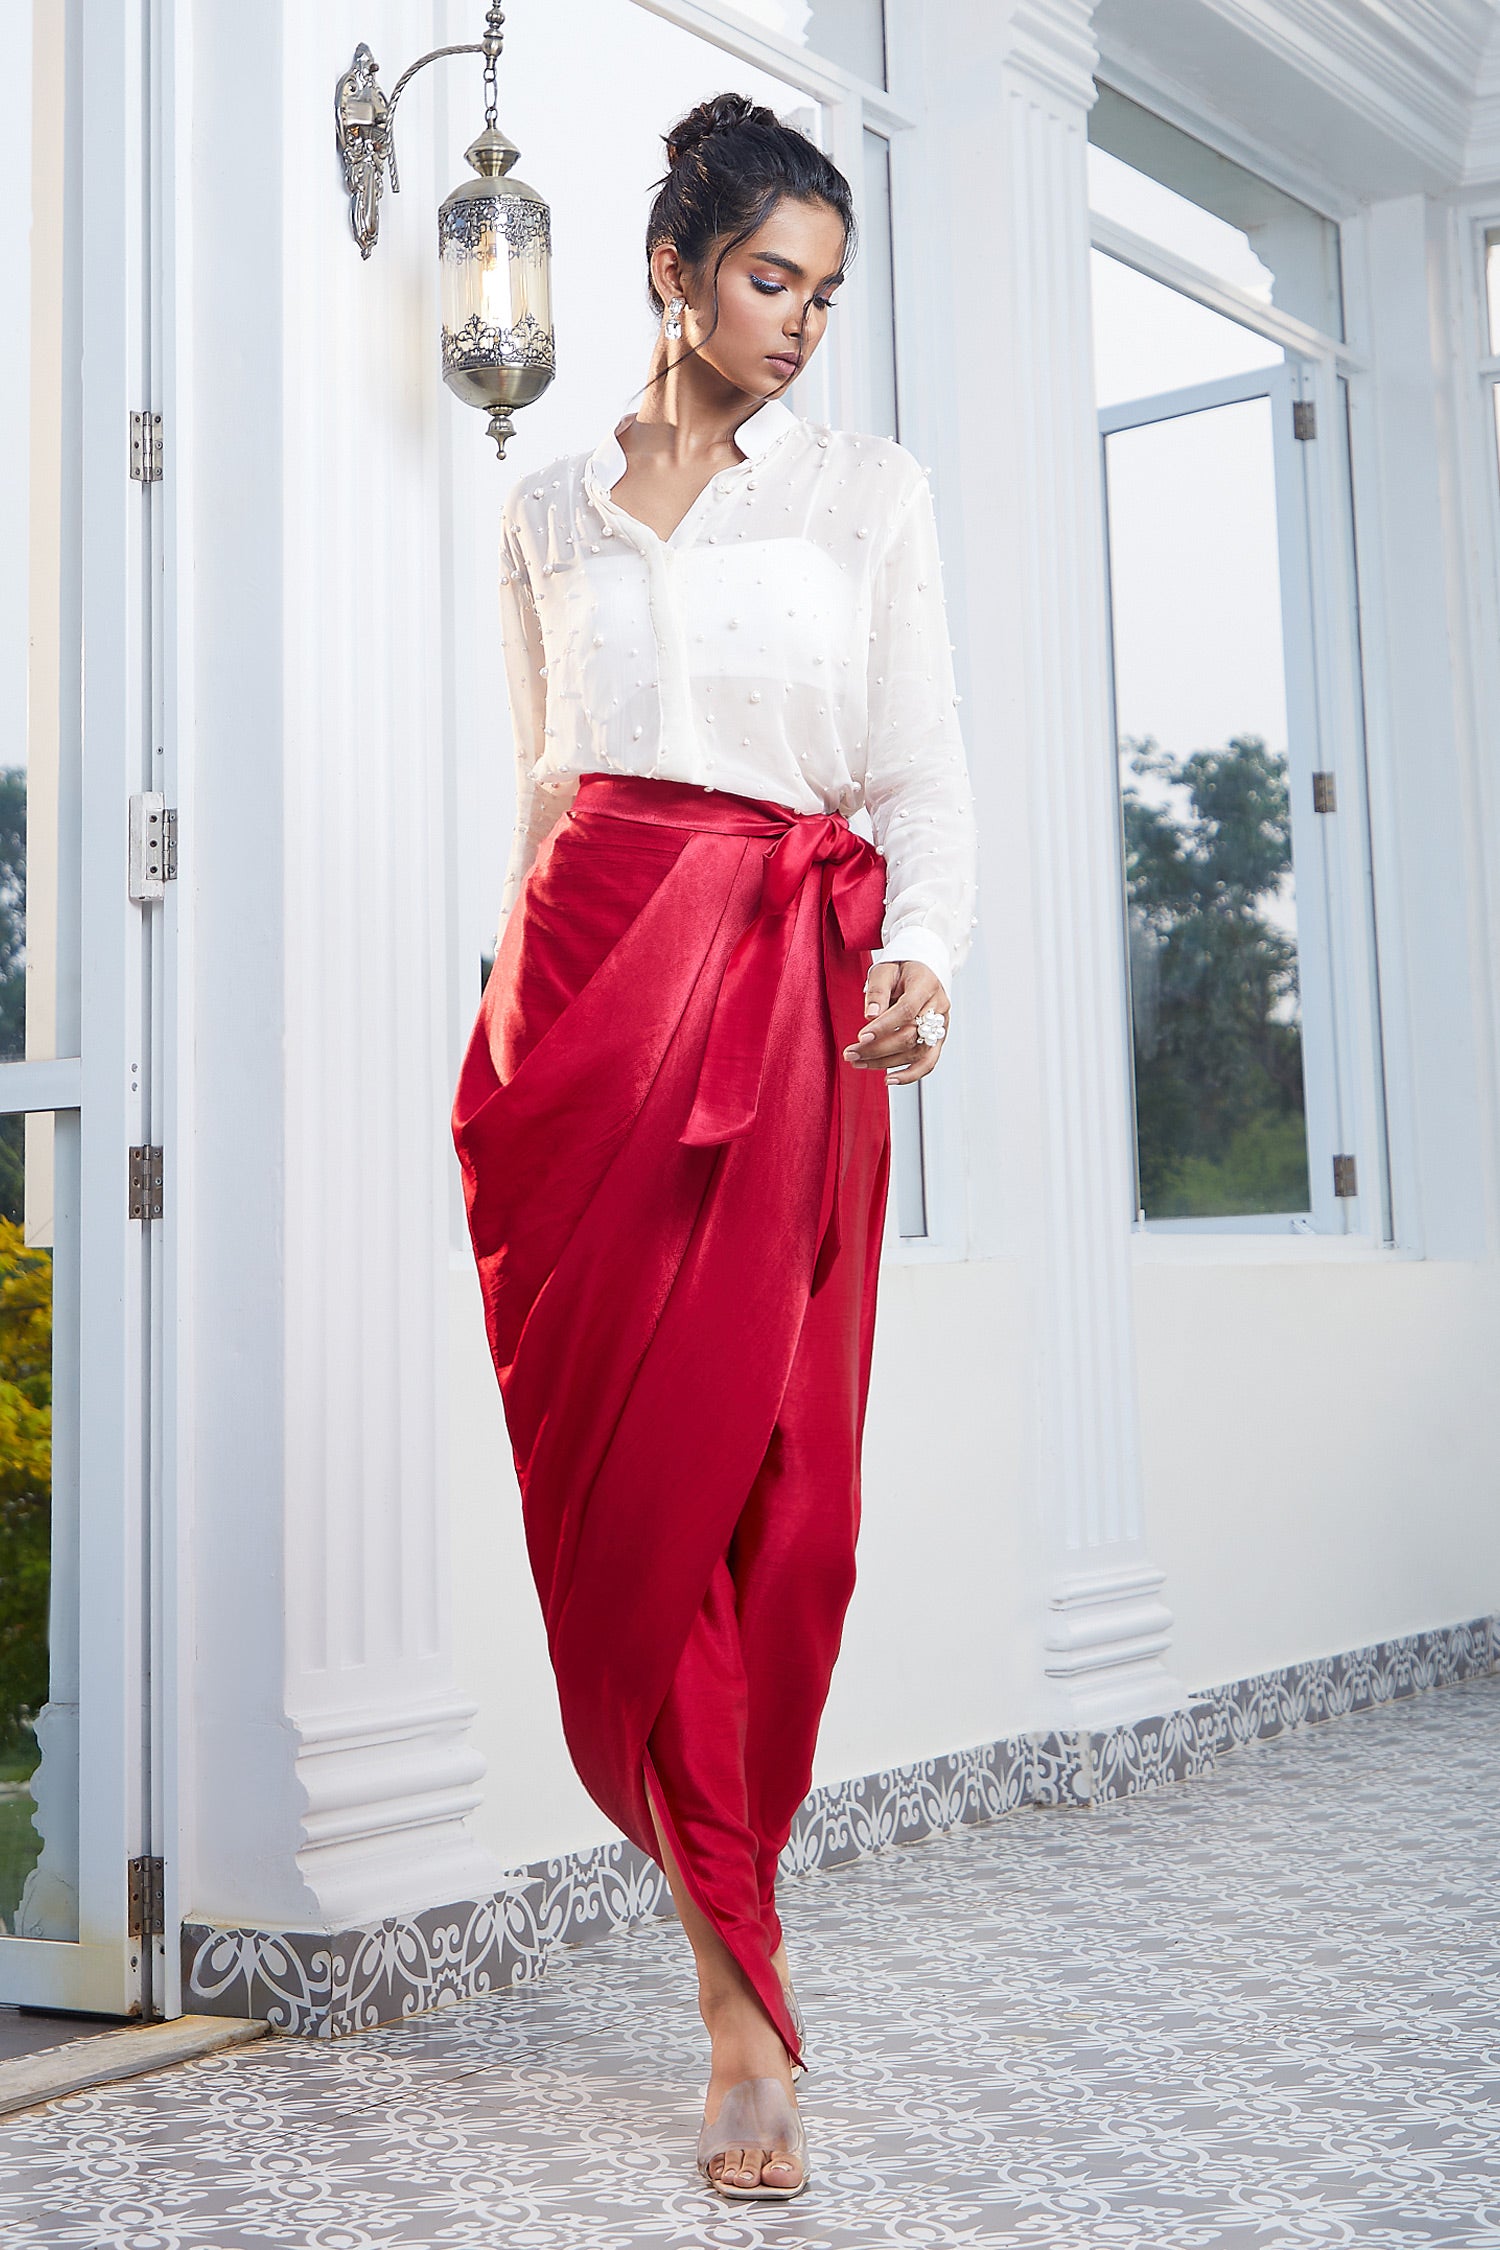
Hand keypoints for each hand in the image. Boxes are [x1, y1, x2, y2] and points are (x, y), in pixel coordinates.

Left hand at [842, 961, 950, 1085]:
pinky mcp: (938, 1039)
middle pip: (910, 1035)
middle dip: (878, 1048)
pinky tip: (889, 1080)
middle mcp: (938, 1006)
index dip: (884, 1027)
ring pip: (916, 1052)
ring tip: (858, 1062)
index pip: (906, 1010)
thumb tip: (870, 1016)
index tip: (861, 1037)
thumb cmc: (901, 968)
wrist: (922, 969)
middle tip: (850, 1053)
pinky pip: (929, 1062)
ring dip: (886, 1062)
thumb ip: (878, 990)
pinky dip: (910, 1074)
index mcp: (926, 985)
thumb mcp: (884, 969)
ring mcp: (941, 1025)